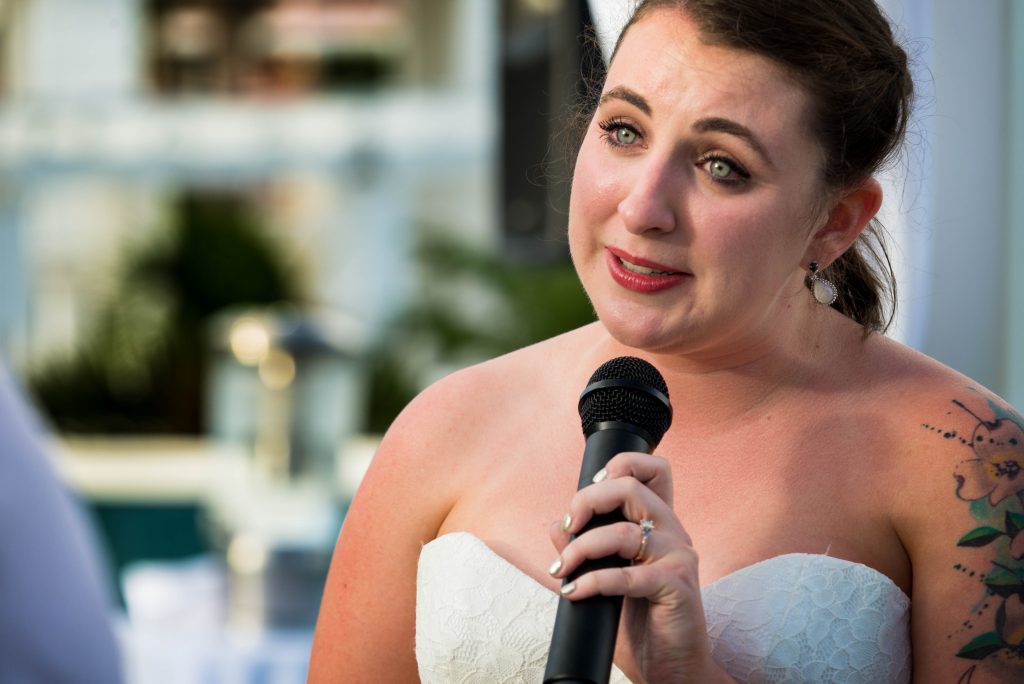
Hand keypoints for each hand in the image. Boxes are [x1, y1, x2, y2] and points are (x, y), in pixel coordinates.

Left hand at [548, 452, 731, 683]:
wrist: (671, 668)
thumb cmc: (640, 622)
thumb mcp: (606, 579)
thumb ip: (585, 550)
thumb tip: (554, 525)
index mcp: (659, 524)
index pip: (653, 470)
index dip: (619, 465)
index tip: (586, 494)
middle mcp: (673, 532)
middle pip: (630, 487)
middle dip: (587, 501)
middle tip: (568, 526)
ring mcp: (679, 557)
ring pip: (624, 531)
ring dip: (582, 548)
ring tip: (563, 571)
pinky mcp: (677, 586)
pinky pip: (628, 575)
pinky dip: (594, 581)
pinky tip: (576, 593)